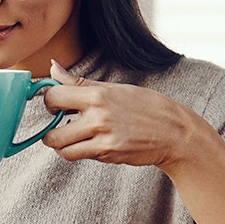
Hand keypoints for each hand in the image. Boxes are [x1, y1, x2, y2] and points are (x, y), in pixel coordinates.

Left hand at [41, 59, 205, 170]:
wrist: (175, 132)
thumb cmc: (146, 107)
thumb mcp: (114, 88)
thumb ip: (79, 82)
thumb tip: (53, 68)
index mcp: (98, 94)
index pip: (53, 96)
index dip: (49, 100)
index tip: (55, 103)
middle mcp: (98, 116)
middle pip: (51, 129)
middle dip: (50, 128)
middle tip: (60, 123)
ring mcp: (103, 137)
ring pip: (60, 147)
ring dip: (60, 143)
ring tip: (70, 135)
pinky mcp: (108, 153)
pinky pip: (76, 155)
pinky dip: (74, 151)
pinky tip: (85, 143)